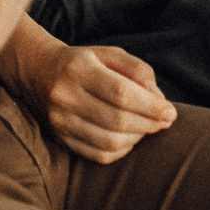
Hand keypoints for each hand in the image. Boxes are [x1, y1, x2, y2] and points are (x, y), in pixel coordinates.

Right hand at [28, 40, 176, 163]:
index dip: (151, 106)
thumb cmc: (84, 63)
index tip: (170, 111)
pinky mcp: (61, 139)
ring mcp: (60, 121)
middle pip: (118, 120)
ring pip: (110, 142)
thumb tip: (158, 100)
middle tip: (163, 120)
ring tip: (145, 127)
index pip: (121, 93)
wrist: (38, 72)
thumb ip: (138, 70)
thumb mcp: (109, 54)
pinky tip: (127, 138)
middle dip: (149, 124)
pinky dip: (122, 150)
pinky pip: (99, 155)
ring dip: (137, 138)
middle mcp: (64, 96)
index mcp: (78, 69)